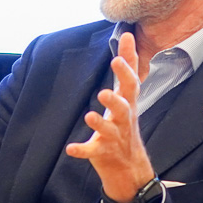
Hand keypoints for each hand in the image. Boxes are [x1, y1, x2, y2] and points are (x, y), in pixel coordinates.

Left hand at [64, 31, 157, 202]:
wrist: (129, 167)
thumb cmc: (124, 123)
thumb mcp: (127, 95)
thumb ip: (127, 66)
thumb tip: (128, 35)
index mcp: (128, 103)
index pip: (132, 84)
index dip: (128, 67)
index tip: (120, 52)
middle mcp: (124, 119)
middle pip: (124, 107)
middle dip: (115, 99)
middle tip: (104, 91)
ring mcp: (114, 137)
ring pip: (110, 130)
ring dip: (100, 123)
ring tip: (89, 116)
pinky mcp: (103, 152)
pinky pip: (93, 151)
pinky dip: (82, 150)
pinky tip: (70, 148)